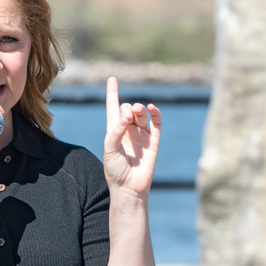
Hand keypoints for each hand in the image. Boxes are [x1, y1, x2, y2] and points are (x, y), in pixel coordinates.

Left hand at [103, 77, 161, 197]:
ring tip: (138, 111)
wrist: (129, 187)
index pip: (112, 107)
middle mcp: (128, 130)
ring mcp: (141, 134)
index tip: (112, 78)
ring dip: (138, 109)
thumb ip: (116, 132)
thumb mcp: (109, 149)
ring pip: (141, 113)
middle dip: (127, 109)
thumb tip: (127, 118)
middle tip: (126, 120)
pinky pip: (156, 122)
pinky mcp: (154, 140)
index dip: (112, 93)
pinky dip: (155, 113)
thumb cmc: (115, 170)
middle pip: (128, 108)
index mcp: (114, 131)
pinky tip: (151, 108)